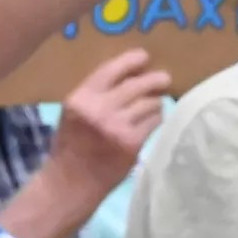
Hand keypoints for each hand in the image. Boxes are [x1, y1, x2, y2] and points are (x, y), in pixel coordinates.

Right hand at [46, 51, 170, 200]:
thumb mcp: (74, 113)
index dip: (130, 61)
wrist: (72, 181)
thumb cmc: (72, 145)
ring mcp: (116, 126)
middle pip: (136, 85)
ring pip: (149, 103)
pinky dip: (156, 118)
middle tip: (164, 78)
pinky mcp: (132, 142)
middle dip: (154, 79)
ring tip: (155, 103)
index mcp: (80, 98)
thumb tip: (129, 76)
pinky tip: (153, 119)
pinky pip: (154, 121)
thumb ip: (96, 95)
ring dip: (156, 102)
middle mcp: (98, 109)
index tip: (144, 56)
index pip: (109, 70)